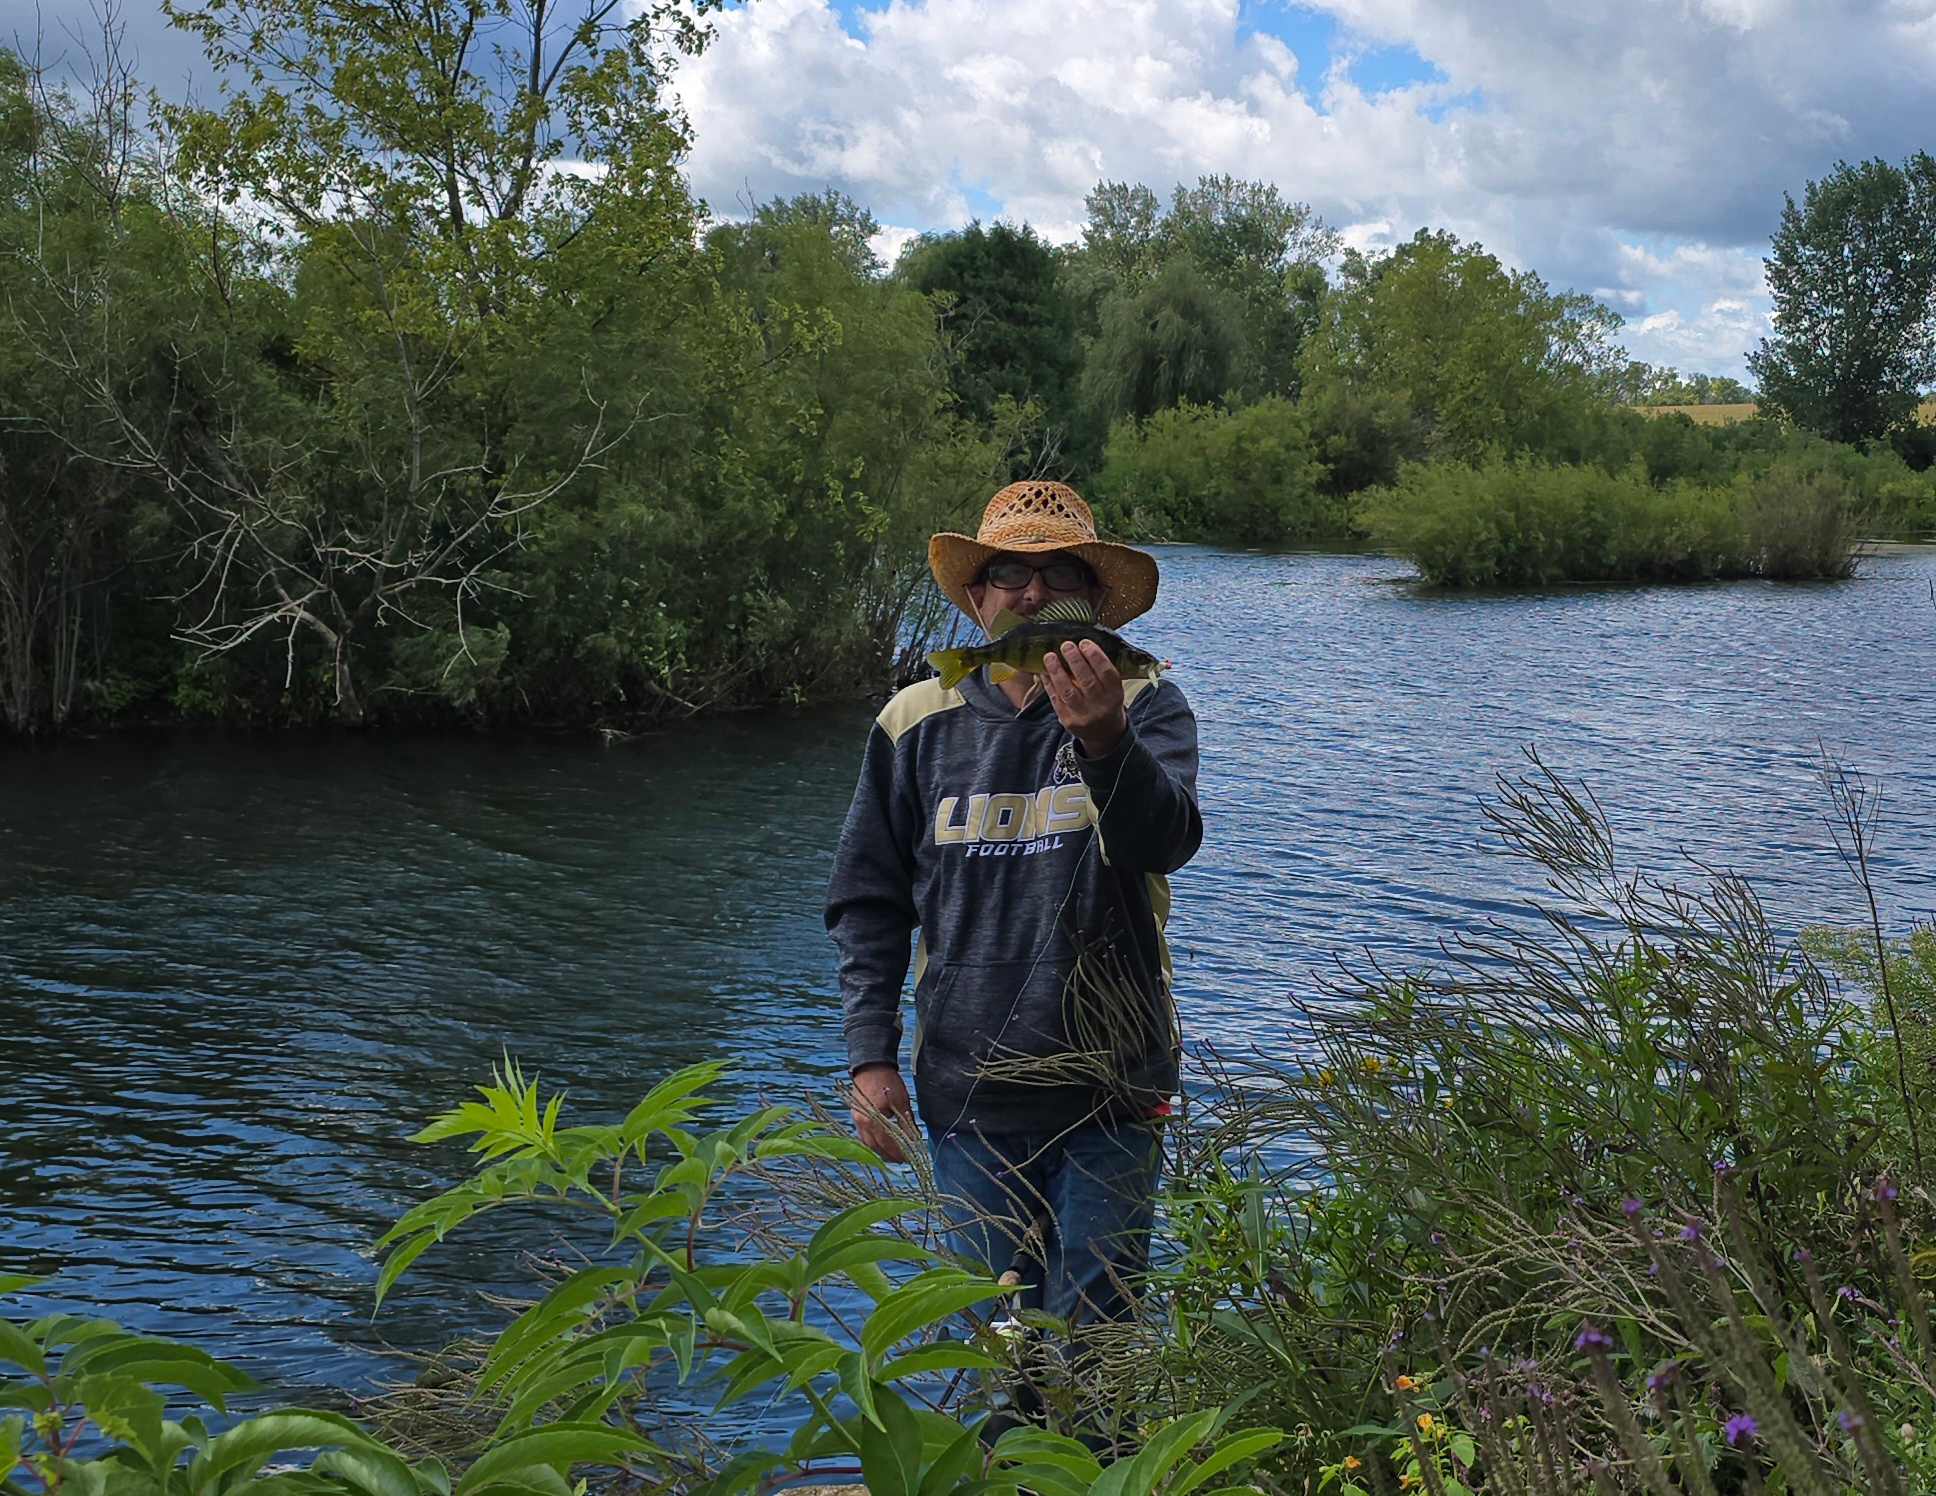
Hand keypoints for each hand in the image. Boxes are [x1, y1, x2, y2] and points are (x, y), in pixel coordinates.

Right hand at [850, 1064, 915, 1164]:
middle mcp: (862, 1123)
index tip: (909, 1159)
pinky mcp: (856, 1116)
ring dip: (880, 1151)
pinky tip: (882, 1143)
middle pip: (875, 1147)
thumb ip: (907, 1123)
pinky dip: (873, 1142)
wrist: (871, 1066)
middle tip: (902, 1160)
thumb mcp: (902, 1102)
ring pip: (867, 1143)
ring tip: (893, 1154)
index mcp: (874, 1119)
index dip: (898, 1153)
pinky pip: (863, 1135)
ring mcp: (857, 1120)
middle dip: (889, 1155)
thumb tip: (915, 1140)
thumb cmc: (888, 1082)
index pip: (887, 1144)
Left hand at [1042, 640, 1127, 757]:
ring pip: (1068, 691)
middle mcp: (1101, 706)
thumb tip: (1080, 646)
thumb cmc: (1106, 702)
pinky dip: (1049, 684)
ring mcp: (1084, 716)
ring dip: (1057, 672)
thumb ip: (1100, 672)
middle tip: (1066, 645)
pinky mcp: (1068, 721)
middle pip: (1087, 681)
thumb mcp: (1112, 689)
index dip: (1095, 656)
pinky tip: (1044, 672)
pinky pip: (1056, 700)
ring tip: (1049, 656)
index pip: (1107, 673)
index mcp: (1115, 695)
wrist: (1104, 734)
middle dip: (1075, 661)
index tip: (1084, 642)